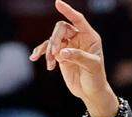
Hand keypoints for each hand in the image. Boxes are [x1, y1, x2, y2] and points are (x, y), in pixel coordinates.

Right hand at [30, 1, 118, 116]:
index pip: (78, 19)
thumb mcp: (92, 67)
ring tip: (50, 64)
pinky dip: (41, 53)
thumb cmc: (96, 78)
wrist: (90, 92)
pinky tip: (34, 58)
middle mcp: (78, 38)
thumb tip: (62, 52)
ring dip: (48, 50)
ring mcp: (68, 46)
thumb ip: (78, 57)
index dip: (68, 11)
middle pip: (61, 29)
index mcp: (89, 37)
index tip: (57, 3)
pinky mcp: (60, 55)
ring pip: (52, 39)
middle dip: (55, 39)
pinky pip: (47, 49)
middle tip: (54, 54)